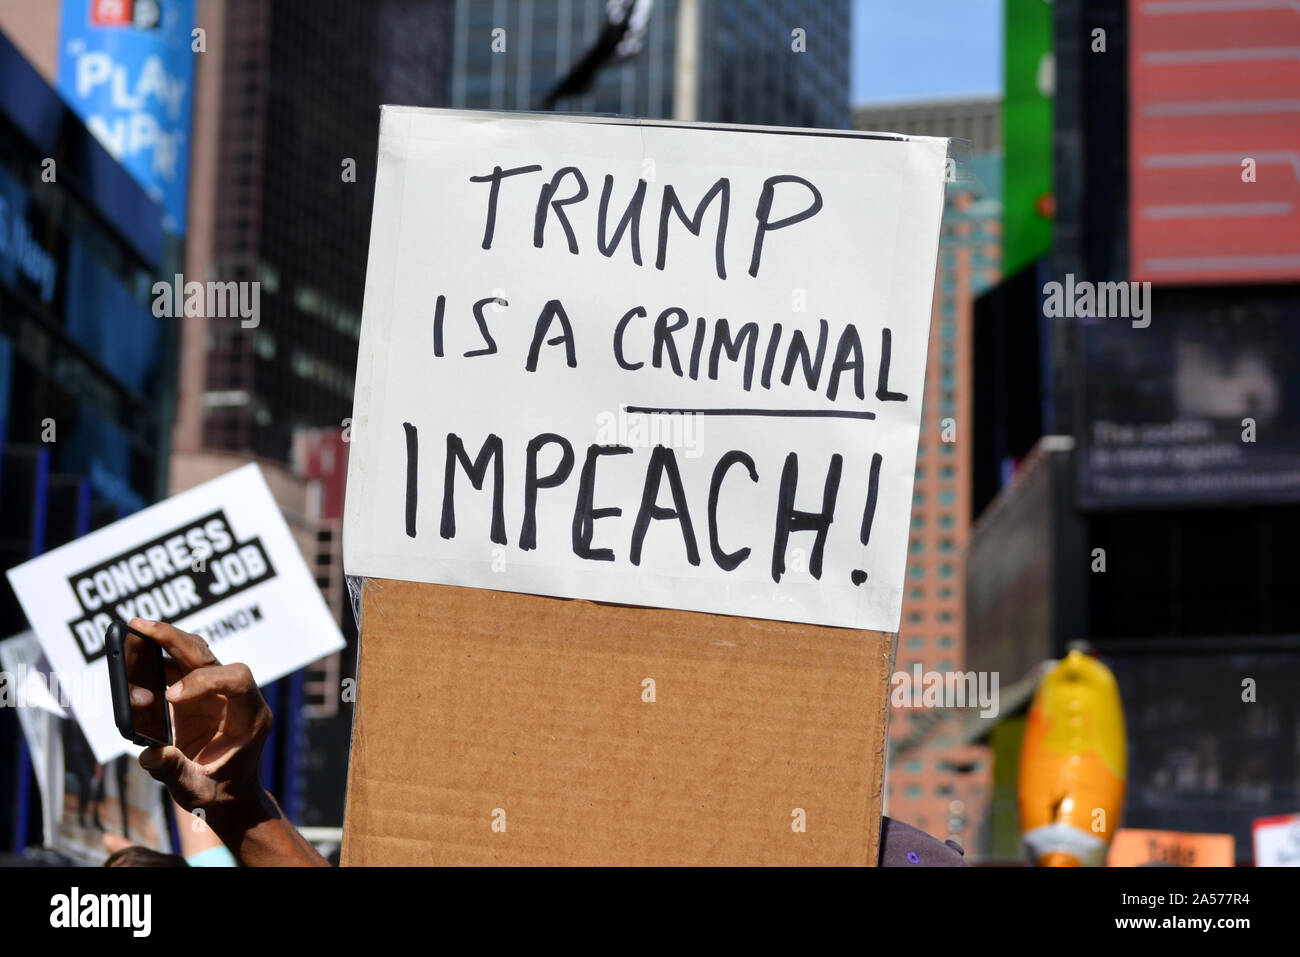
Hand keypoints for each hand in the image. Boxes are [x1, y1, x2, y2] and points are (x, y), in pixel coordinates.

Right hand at [128, 619, 327, 865]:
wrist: (230, 794)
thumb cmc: (221, 792)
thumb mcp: (199, 792)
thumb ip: (176, 773)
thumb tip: (150, 754)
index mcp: (250, 718)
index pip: (238, 680)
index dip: (205, 681)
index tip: (171, 698)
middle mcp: (234, 698)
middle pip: (210, 656)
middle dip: (176, 640)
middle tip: (141, 626)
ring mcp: (215, 693)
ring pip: (192, 655)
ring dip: (163, 642)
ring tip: (131, 632)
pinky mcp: (195, 695)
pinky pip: (175, 670)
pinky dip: (152, 663)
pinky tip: (129, 660)